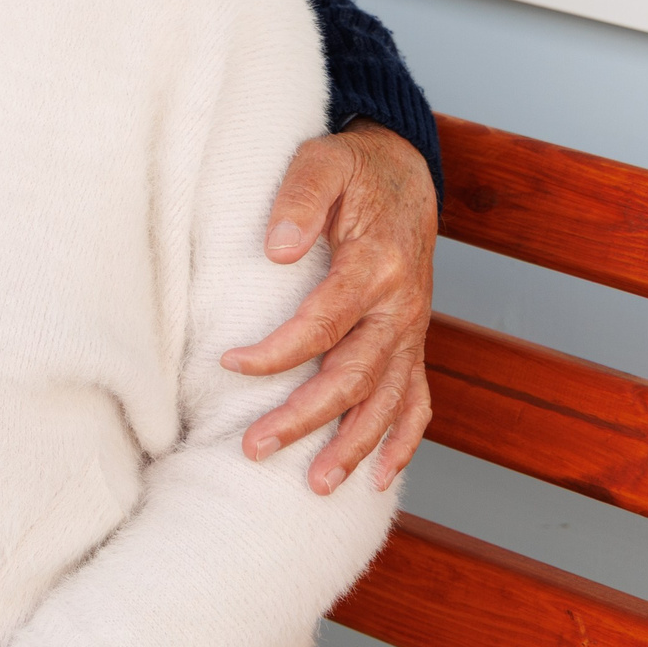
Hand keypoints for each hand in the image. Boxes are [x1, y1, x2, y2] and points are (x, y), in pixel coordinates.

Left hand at [222, 122, 436, 494]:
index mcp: (377, 265)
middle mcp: (401, 307)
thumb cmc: (355, 168)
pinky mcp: (413, 342)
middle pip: (354, 376)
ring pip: (386, 400)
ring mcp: (410, 330)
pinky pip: (417, 401)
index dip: (278, 352)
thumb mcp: (323, 162)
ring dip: (354, 446)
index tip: (230, 365)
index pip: (324, 322)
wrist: (407, 172)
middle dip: (306, 418)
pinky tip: (380, 477)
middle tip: (256, 448)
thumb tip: (275, 249)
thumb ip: (300, 198)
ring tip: (317, 485)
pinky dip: (402, 441)